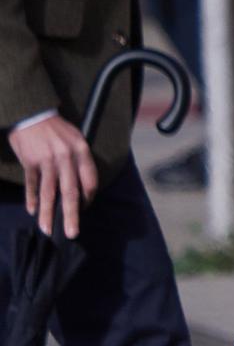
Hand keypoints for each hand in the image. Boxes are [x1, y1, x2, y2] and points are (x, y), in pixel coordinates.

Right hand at [9, 114, 97, 237]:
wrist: (32, 113)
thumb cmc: (56, 129)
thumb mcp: (76, 139)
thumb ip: (80, 161)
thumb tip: (82, 188)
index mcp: (81, 151)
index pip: (90, 181)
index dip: (88, 198)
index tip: (84, 209)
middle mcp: (66, 158)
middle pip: (70, 192)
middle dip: (71, 215)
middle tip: (72, 233)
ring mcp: (47, 160)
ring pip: (48, 193)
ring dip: (47, 213)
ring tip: (47, 230)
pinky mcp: (30, 161)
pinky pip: (32, 185)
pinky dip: (31, 199)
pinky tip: (32, 210)